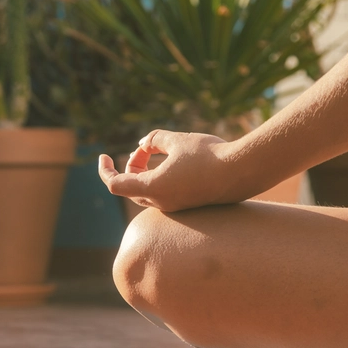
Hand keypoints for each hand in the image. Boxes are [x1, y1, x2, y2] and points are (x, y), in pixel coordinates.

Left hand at [99, 129, 250, 211]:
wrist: (243, 171)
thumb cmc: (209, 154)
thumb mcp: (178, 139)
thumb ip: (155, 139)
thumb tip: (144, 143)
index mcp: (154, 189)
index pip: (115, 184)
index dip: (105, 170)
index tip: (103, 156)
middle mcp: (162, 203)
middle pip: (131, 188)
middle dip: (131, 166)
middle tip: (145, 148)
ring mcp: (176, 208)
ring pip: (147, 193)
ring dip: (145, 173)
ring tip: (156, 152)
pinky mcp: (189, 206)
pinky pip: (164, 195)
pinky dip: (160, 179)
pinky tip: (173, 162)